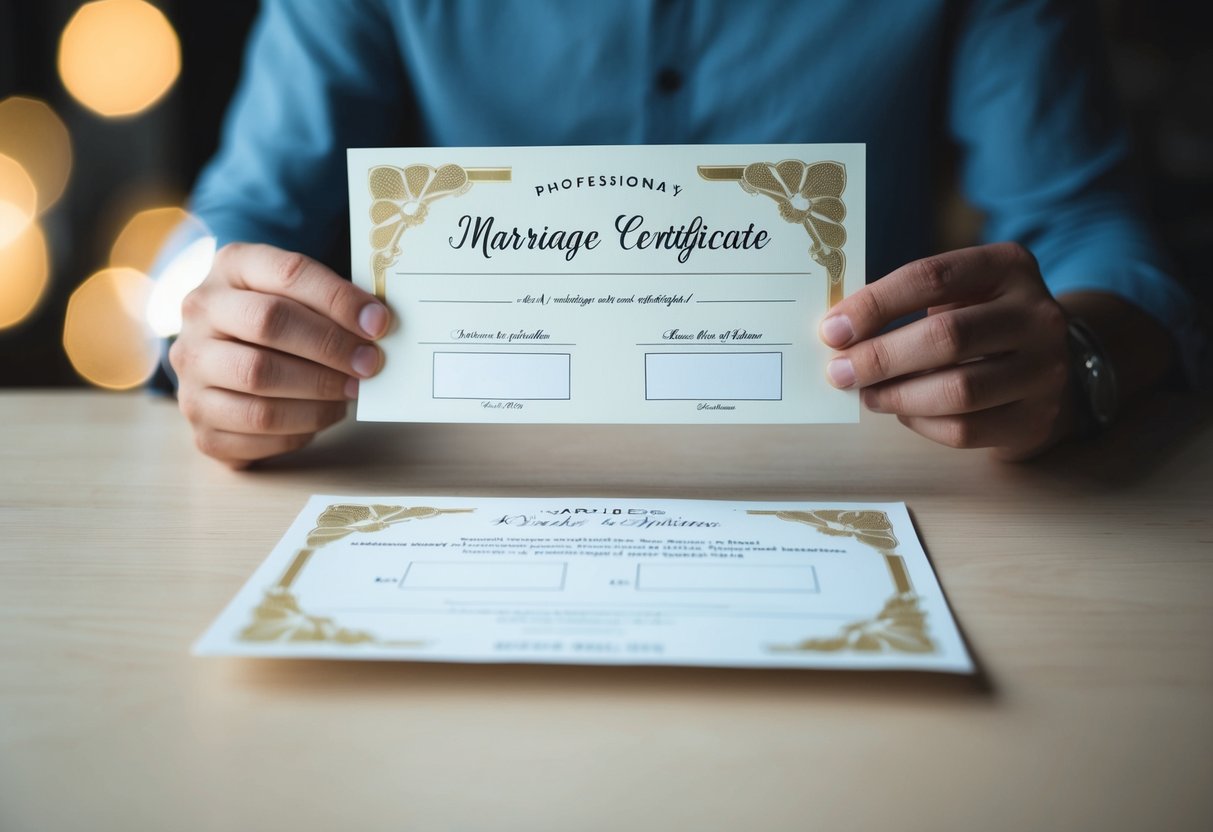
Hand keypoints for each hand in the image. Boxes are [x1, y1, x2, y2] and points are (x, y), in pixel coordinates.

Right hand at [169, 243, 389, 467]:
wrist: (230, 364)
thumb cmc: (282, 322)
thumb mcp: (302, 294)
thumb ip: (334, 302)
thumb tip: (377, 324)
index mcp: (232, 266)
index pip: (288, 272)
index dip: (337, 299)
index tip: (378, 323)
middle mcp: (199, 312)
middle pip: (268, 323)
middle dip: (329, 345)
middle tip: (370, 363)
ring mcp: (190, 370)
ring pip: (258, 378)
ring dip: (319, 389)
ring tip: (351, 391)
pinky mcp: (201, 424)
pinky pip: (256, 429)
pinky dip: (301, 426)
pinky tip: (324, 414)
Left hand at [819, 242, 1071, 460]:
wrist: (1044, 368)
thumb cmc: (978, 323)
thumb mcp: (955, 295)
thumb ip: (903, 304)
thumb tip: (837, 333)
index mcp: (1008, 266)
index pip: (932, 276)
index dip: (875, 304)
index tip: (832, 330)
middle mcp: (1037, 315)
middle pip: (946, 336)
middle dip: (880, 357)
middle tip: (839, 372)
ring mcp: (1044, 369)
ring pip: (957, 391)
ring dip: (897, 396)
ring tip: (868, 394)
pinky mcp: (1037, 419)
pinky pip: (965, 429)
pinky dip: (921, 423)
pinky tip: (903, 412)